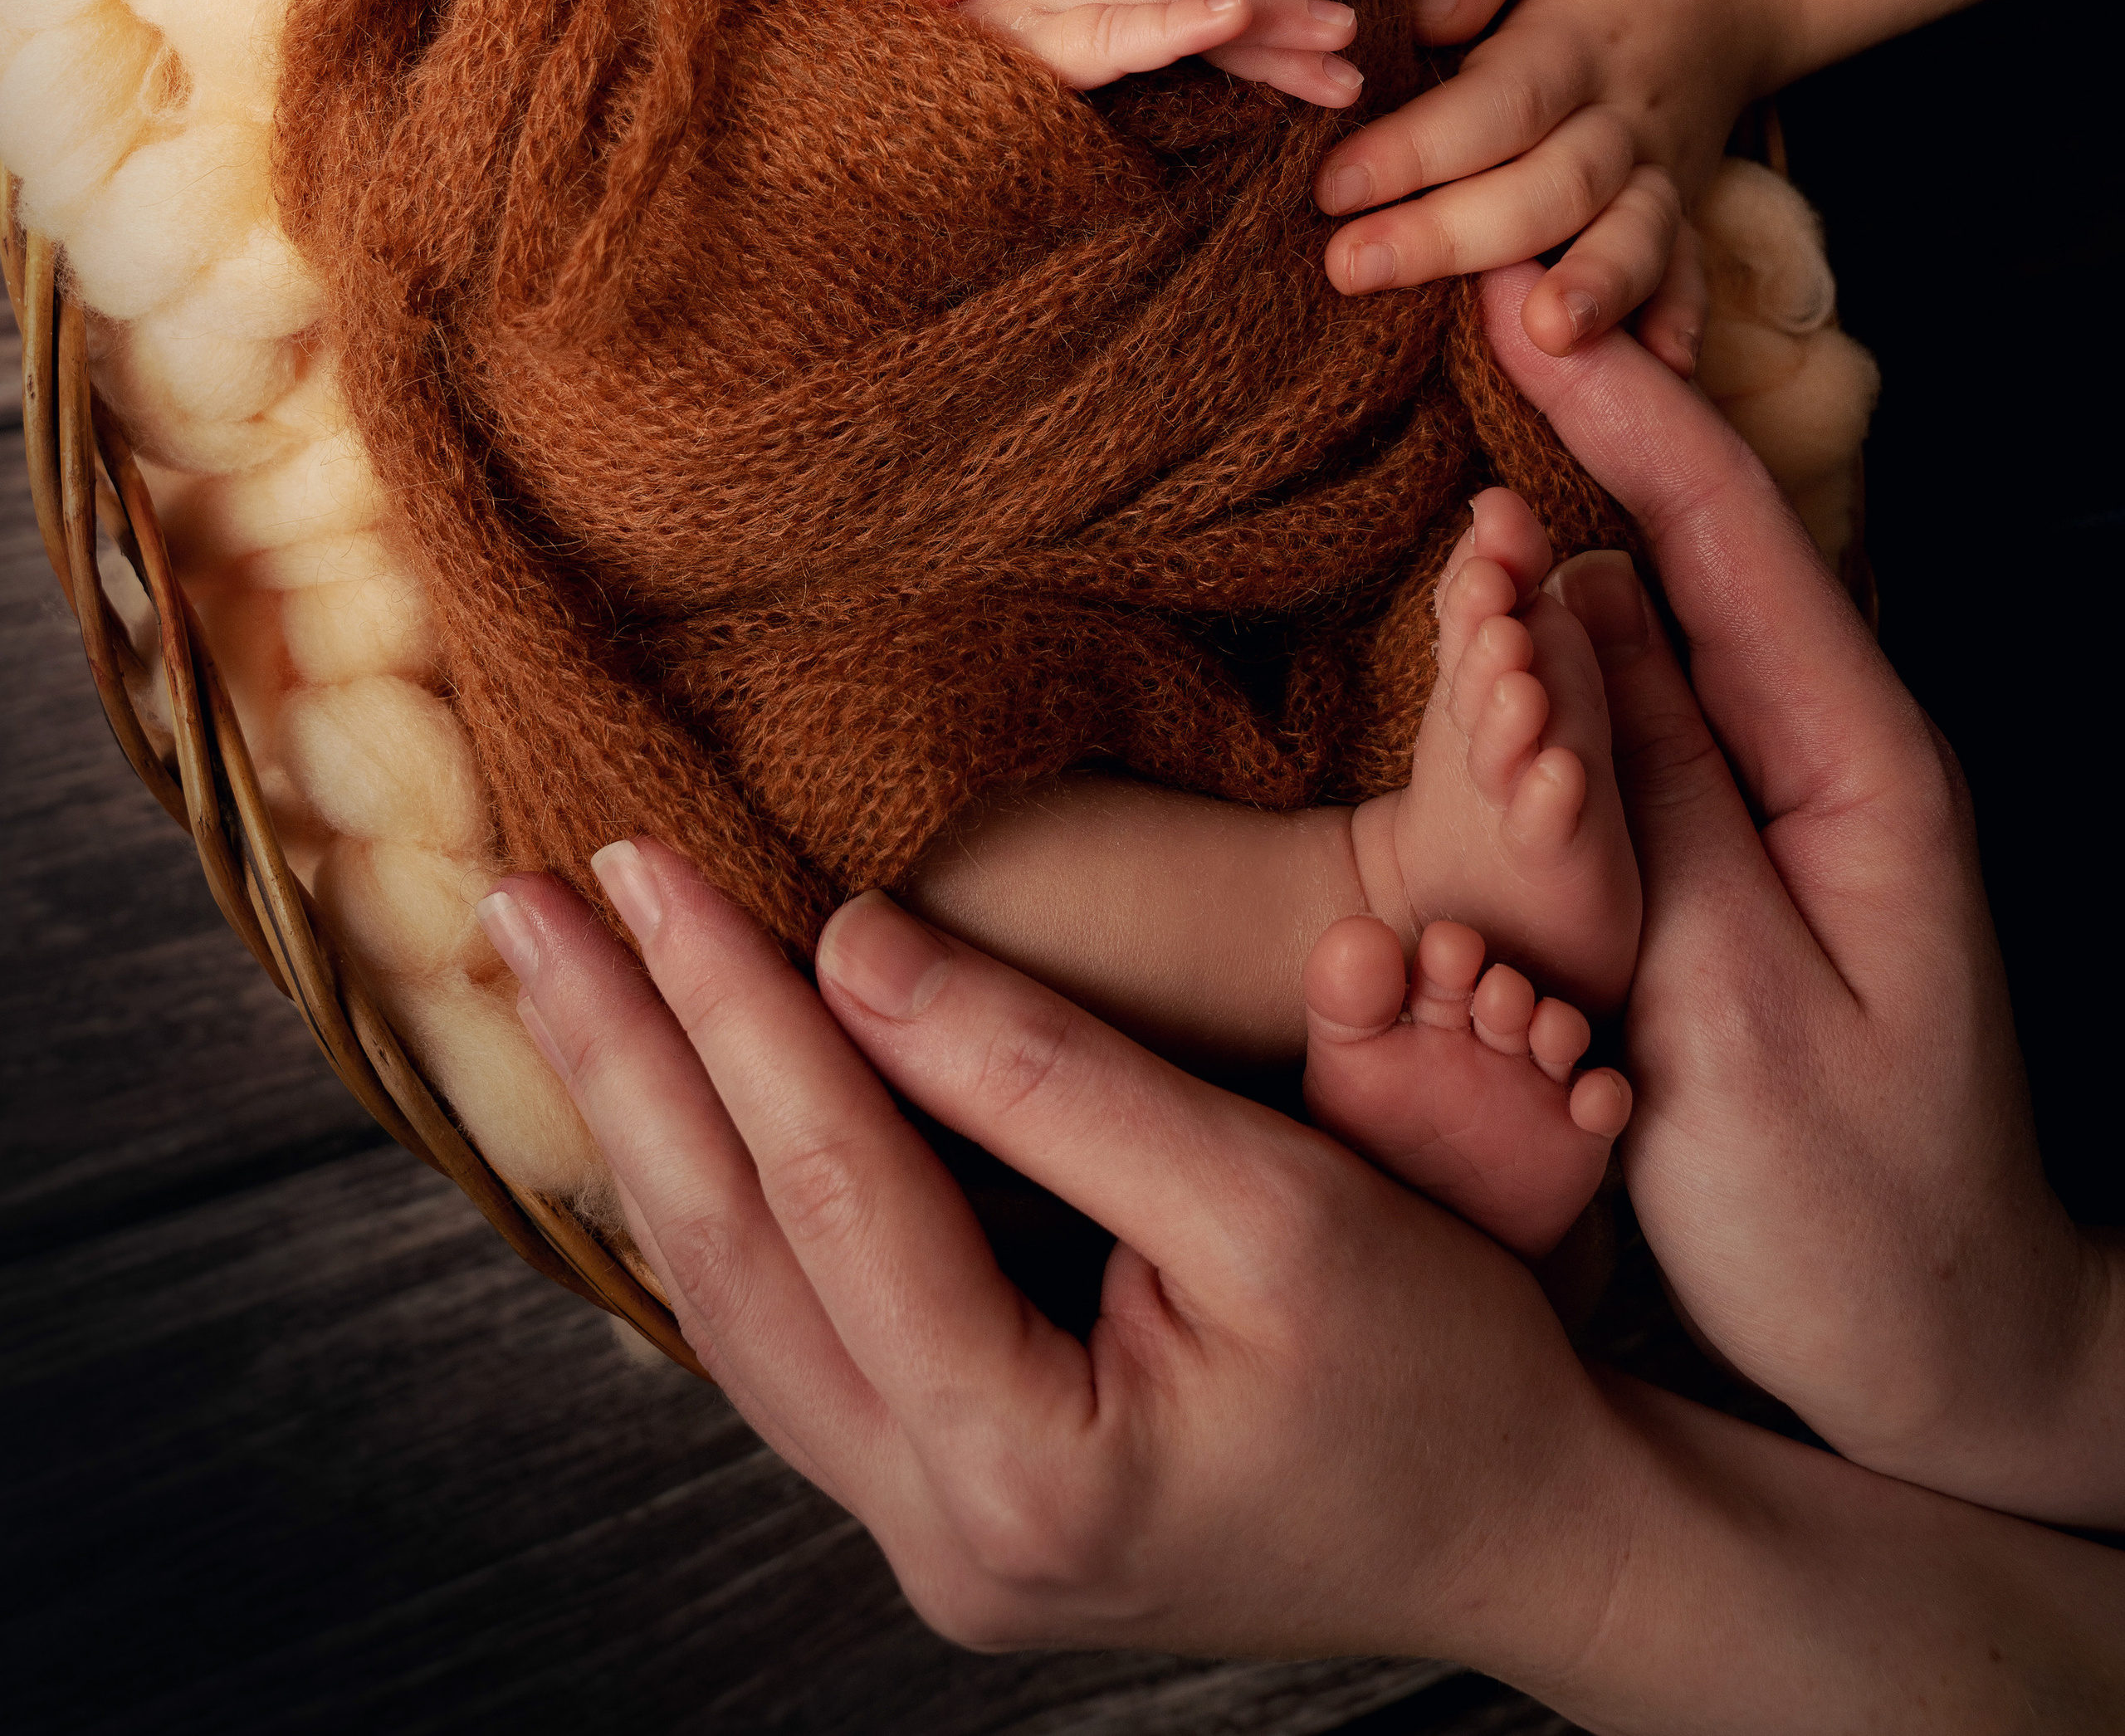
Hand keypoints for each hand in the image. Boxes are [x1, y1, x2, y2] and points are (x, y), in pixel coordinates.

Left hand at [478, 840, 2124, 1714]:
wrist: (1527, 1532)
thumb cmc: (1443, 1365)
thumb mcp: (1280, 1200)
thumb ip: (1058, 1080)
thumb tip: (859, 948)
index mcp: (1023, 1467)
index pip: (834, 1192)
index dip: (739, 1009)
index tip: (651, 862)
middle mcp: (941, 1529)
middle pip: (735, 1258)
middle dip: (624, 1061)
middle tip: (520, 901)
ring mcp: (933, 1532)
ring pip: (735, 1309)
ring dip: (644, 1127)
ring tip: (557, 980)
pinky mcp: (955, 1496)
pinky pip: (792, 1335)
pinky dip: (722, 1204)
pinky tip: (663, 1112)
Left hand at [1312, 0, 1800, 357]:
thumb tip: (1423, 12)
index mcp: (1577, 39)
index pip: (1496, 101)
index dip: (1417, 147)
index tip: (1333, 186)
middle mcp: (1624, 116)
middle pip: (1549, 186)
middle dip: (1452, 236)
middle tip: (1351, 268)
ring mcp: (1661, 172)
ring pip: (1631, 236)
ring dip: (1593, 288)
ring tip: (1542, 340)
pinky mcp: (1683, 210)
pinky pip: (1693, 268)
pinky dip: (1682, 316)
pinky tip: (1663, 367)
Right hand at [1481, 264, 2123, 1530]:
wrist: (1944, 1353)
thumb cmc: (1851, 1213)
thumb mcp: (1732, 1013)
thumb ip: (1652, 801)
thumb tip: (1572, 605)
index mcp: (1857, 764)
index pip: (1731, 532)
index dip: (1623, 405)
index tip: (1522, 296)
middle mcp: (1827, 754)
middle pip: (1689, 551)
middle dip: (1574, 439)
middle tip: (1461, 337)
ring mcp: (1781, 804)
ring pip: (1649, 632)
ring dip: (1547, 559)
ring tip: (1442, 507)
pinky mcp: (1732, 860)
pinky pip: (1638, 719)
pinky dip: (1556, 654)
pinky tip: (1493, 619)